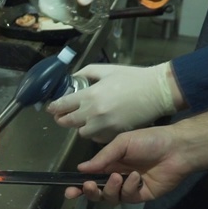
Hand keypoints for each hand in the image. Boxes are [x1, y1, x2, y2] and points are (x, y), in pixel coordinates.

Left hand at [46, 62, 177, 143]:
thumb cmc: (131, 78)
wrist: (156, 91)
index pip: (63, 105)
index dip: (54, 108)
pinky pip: (97, 138)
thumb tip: (72, 79)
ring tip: (83, 119)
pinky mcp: (115, 135)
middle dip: (62, 119)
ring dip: (80, 127)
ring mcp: (105, 126)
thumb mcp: (105, 70)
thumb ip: (85, 73)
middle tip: (62, 116)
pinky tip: (98, 125)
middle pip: (68, 123)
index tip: (51, 108)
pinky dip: (94, 133)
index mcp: (90, 95)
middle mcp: (94, 113)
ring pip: (82, 133)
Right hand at [65, 125, 194, 203]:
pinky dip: (129, 188)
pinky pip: (128, 197)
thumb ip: (102, 157)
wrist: (176, 148)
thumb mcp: (122, 143)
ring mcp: (129, 187)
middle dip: (89, 192)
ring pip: (111, 197)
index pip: (90, 177)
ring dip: (110, 189)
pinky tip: (136, 177)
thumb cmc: (149, 140)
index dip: (79, 186)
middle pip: (97, 192)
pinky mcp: (142, 195)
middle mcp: (117, 177)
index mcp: (110, 163)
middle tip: (88, 186)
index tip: (69, 191)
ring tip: (117, 177)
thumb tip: (81, 169)